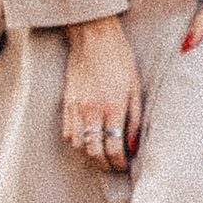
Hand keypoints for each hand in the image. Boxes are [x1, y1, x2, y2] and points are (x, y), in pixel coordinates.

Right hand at [63, 14, 141, 170]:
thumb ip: (135, 119)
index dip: (119, 163)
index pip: (113, 147)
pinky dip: (77, 142)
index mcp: (113, 106)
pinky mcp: (67, 102)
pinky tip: (87, 140)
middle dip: (105, 165)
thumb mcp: (136, 87)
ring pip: (78, 146)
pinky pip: (68, 133)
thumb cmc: (119, 59)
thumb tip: (134, 146)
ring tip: (101, 155)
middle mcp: (92, 110)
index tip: (125, 166)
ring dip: (90, 155)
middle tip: (113, 166)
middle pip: (93, 152)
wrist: (93, 37)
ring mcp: (76, 107)